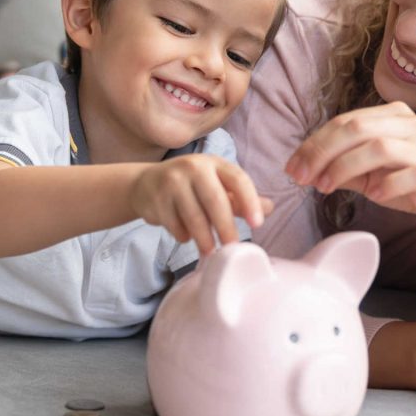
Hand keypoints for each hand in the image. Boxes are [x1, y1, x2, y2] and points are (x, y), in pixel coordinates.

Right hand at [130, 154, 271, 255]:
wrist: (145, 184)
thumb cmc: (190, 186)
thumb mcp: (216, 185)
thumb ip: (240, 198)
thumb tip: (270, 208)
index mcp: (214, 163)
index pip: (238, 179)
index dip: (250, 201)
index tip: (258, 223)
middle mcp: (193, 167)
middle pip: (215, 201)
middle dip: (226, 228)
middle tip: (232, 248)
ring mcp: (172, 182)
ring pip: (194, 217)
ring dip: (204, 239)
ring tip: (210, 252)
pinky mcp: (155, 199)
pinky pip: (175, 225)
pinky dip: (183, 236)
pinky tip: (185, 236)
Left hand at [284, 102, 415, 235]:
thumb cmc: (412, 185)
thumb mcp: (371, 173)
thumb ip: (343, 167)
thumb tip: (305, 169)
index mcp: (393, 116)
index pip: (345, 121)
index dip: (314, 143)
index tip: (292, 167)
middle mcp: (411, 124)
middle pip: (356, 127)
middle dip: (322, 152)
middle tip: (302, 177)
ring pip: (378, 146)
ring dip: (345, 168)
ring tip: (326, 188)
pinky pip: (405, 174)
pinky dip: (384, 185)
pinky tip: (374, 196)